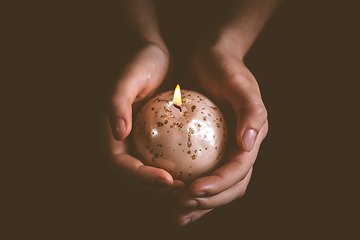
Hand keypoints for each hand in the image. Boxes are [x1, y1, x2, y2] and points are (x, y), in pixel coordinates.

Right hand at [102, 42, 185, 194]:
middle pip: (133, 178)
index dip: (141, 177)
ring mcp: (137, 144)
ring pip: (149, 174)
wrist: (156, 57)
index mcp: (109, 132)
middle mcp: (121, 142)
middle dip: (155, 189)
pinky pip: (163, 162)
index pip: (120, 165)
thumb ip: (117, 101)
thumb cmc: (141, 62)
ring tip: (191, 187)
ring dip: (167, 187)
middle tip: (183, 191)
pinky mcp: (152, 142)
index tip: (168, 180)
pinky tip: (197, 173)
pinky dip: (176, 172)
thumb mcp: (129, 76)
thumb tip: (117, 132)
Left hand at [172, 32, 268, 225]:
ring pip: (217, 187)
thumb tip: (249, 144)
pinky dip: (189, 189)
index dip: (220, 185)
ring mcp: (225, 150)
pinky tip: (171, 195)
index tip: (193, 191)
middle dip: (209, 202)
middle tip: (181, 207)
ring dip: (199, 205)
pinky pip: (200, 174)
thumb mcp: (238, 82)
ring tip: (176, 214)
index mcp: (253, 136)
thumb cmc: (225, 66)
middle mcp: (241, 148)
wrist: (210, 57)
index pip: (240, 170)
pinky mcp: (208, 148)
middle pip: (231, 187)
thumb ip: (250, 110)